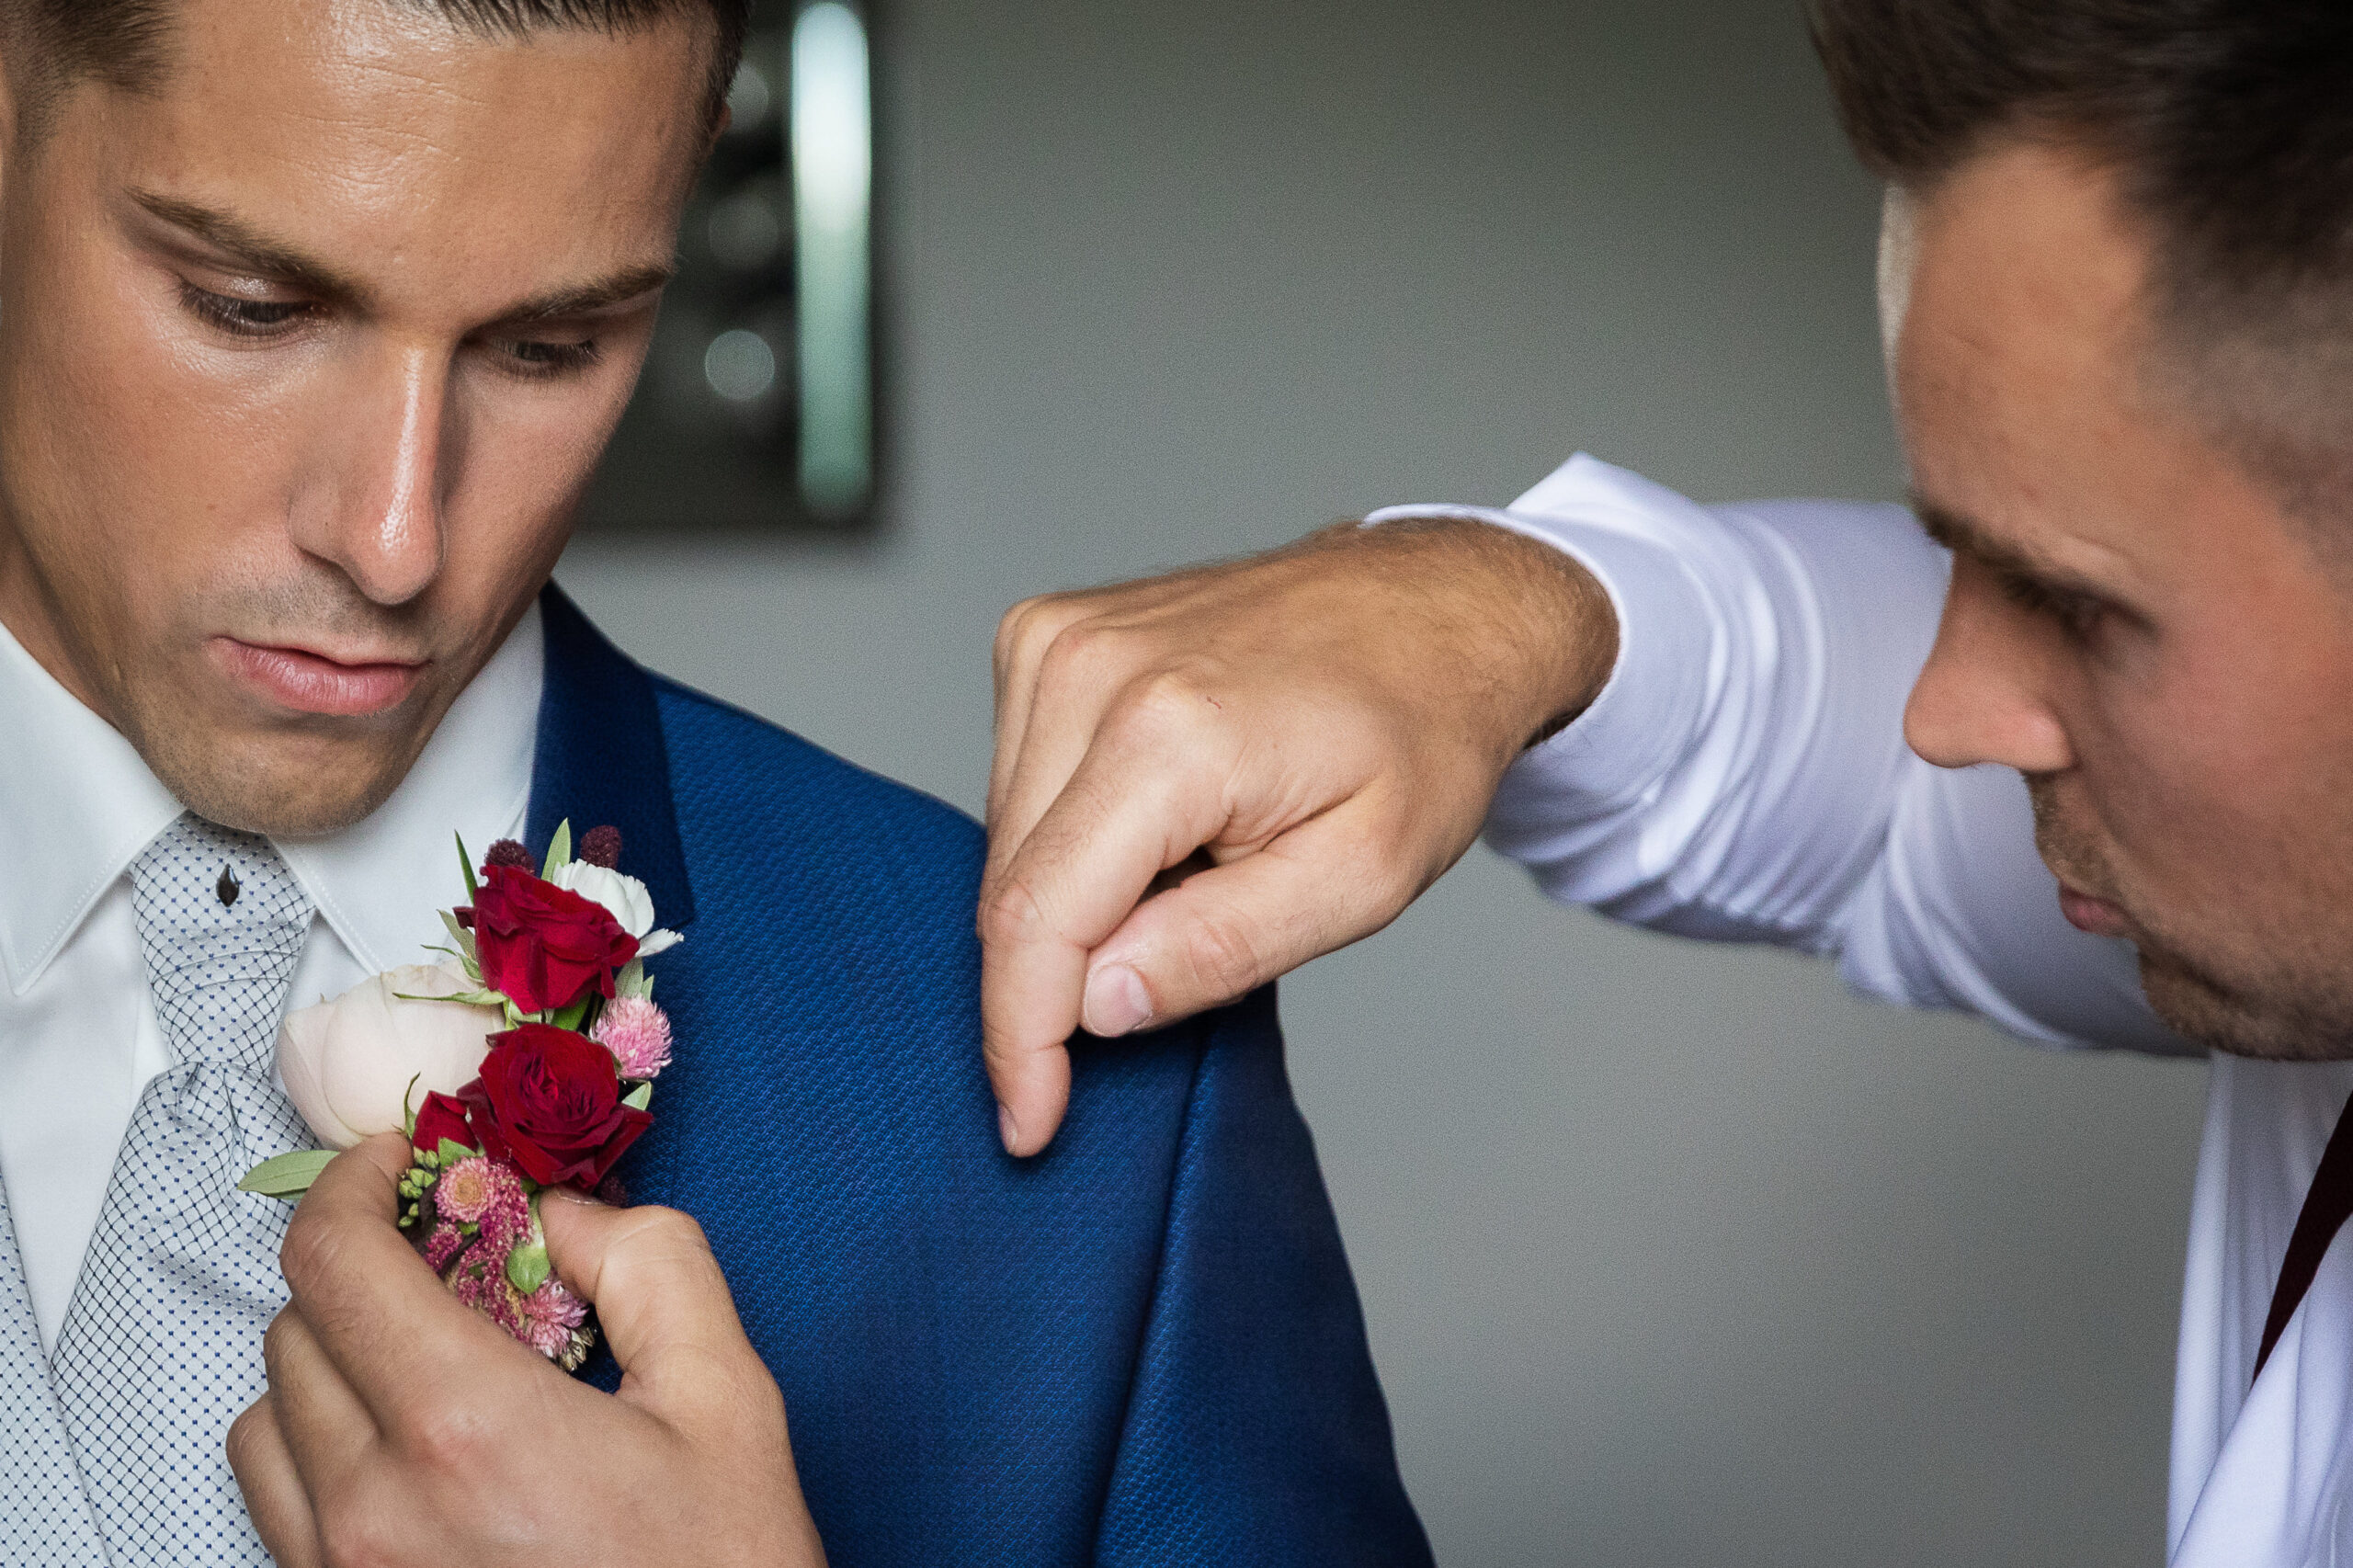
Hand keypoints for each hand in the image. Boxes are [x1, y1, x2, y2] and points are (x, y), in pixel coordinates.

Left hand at [228, 1135, 827, 1566]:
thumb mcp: (728, 1401)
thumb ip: (651, 1265)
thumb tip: (563, 1212)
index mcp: (467, 1429)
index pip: (333, 1259)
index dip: (355, 1183)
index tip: (401, 1164)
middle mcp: (373, 1510)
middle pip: (293, 1328)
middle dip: (366, 1272)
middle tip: (451, 1265)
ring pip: (263, 1423)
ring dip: (331, 1369)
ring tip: (429, 1371)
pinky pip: (280, 1511)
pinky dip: (326, 1456)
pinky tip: (419, 1461)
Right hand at [983, 515, 1617, 1154]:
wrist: (1436, 605)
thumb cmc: (1420, 732)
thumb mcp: (1364, 878)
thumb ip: (1221, 948)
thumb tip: (1095, 1004)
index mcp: (1166, 733)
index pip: (1036, 920)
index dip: (1020, 1041)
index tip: (1030, 1123)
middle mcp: (1087, 668)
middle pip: (1010, 886)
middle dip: (1056, 977)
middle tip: (1165, 986)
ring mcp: (1058, 638)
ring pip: (1003, 839)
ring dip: (1070, 899)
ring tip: (1194, 872)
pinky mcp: (1046, 633)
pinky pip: (1016, 780)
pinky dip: (1068, 835)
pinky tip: (1156, 822)